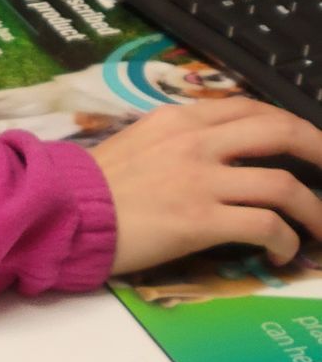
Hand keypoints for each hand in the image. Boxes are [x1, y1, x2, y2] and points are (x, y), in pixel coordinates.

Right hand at [93, 98, 321, 272]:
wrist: (65, 211)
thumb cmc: (96, 183)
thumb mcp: (139, 140)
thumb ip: (180, 138)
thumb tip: (216, 151)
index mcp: (181, 117)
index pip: (251, 108)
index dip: (290, 123)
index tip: (305, 143)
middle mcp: (197, 141)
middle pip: (281, 133)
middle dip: (319, 151)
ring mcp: (201, 179)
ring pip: (283, 185)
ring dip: (313, 211)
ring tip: (319, 230)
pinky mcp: (200, 220)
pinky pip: (264, 225)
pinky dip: (284, 241)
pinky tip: (281, 254)